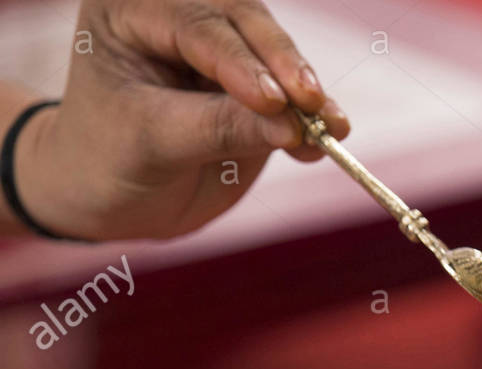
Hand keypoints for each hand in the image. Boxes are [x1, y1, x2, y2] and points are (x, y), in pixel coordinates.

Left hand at [12, 0, 349, 239]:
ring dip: (307, 91)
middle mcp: (177, 16)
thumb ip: (219, 128)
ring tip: (330, 127)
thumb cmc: (111, 161)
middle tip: (311, 102)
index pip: (195, 26)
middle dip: (283, 63)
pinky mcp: (255, 85)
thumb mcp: (155, 144)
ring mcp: (220, 50)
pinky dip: (314, 115)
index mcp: (131, 10)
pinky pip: (293, 93)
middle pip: (243, 22)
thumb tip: (291, 126)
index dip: (239, 62)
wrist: (113, 197)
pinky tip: (331, 135)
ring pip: (276, 52)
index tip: (274, 102)